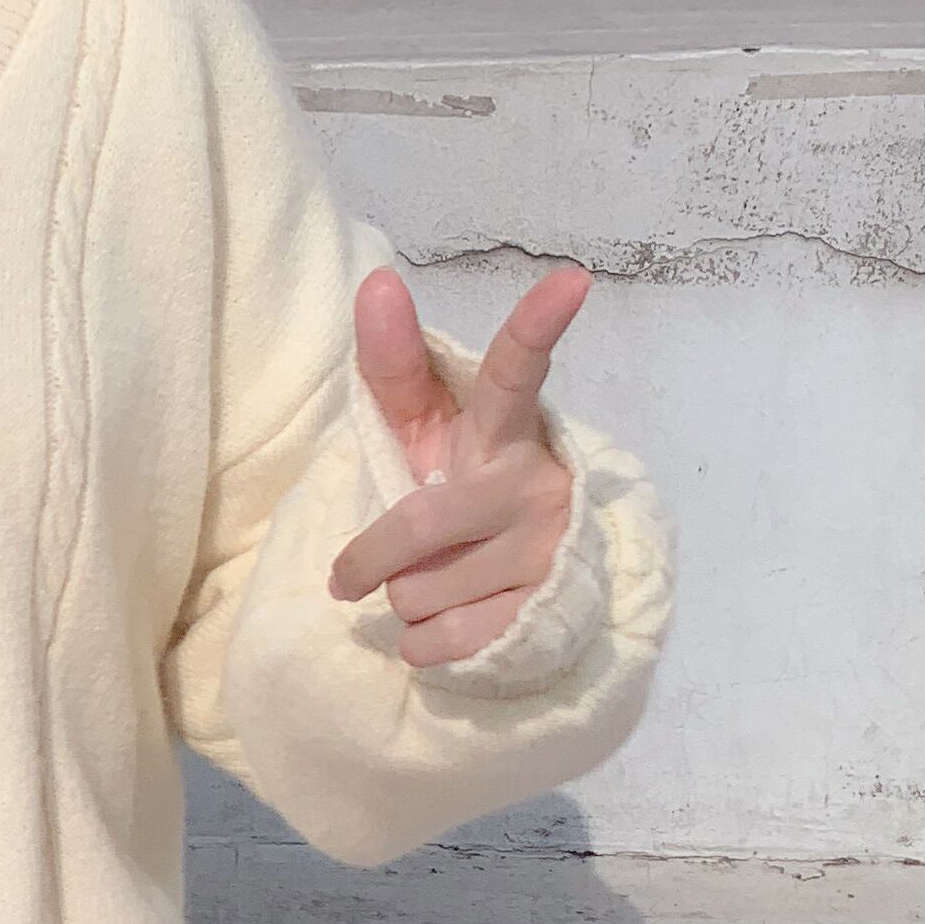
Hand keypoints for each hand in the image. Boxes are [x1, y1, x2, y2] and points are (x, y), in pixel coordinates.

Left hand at [329, 263, 588, 666]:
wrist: (534, 579)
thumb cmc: (461, 485)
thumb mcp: (427, 429)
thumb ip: (395, 365)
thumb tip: (375, 281)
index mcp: (502, 431)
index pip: (515, 374)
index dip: (536, 328)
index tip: (571, 281)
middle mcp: (532, 486)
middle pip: (415, 526)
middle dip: (367, 557)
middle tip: (353, 573)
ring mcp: (545, 552)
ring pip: (417, 592)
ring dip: (403, 598)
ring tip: (437, 582)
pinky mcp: (542, 615)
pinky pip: (441, 641)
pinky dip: (422, 642)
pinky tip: (452, 620)